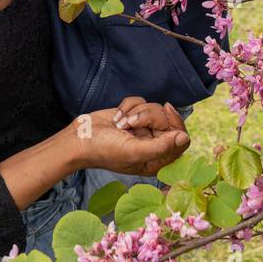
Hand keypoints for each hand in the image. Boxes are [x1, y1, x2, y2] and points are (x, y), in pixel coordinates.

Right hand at [73, 101, 189, 175]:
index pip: (181, 140)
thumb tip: (183, 137)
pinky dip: (127, 106)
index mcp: (157, 160)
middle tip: (130, 124)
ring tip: (120, 124)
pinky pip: (141, 101)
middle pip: (167, 120)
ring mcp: (143, 129)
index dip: (177, 124)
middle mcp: (153, 144)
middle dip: (147, 116)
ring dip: (135, 112)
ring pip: (154, 108)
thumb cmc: (104, 151)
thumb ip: (161, 147)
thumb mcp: (134, 152)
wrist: (79, 138)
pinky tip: (116, 117)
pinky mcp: (133, 115)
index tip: (166, 111)